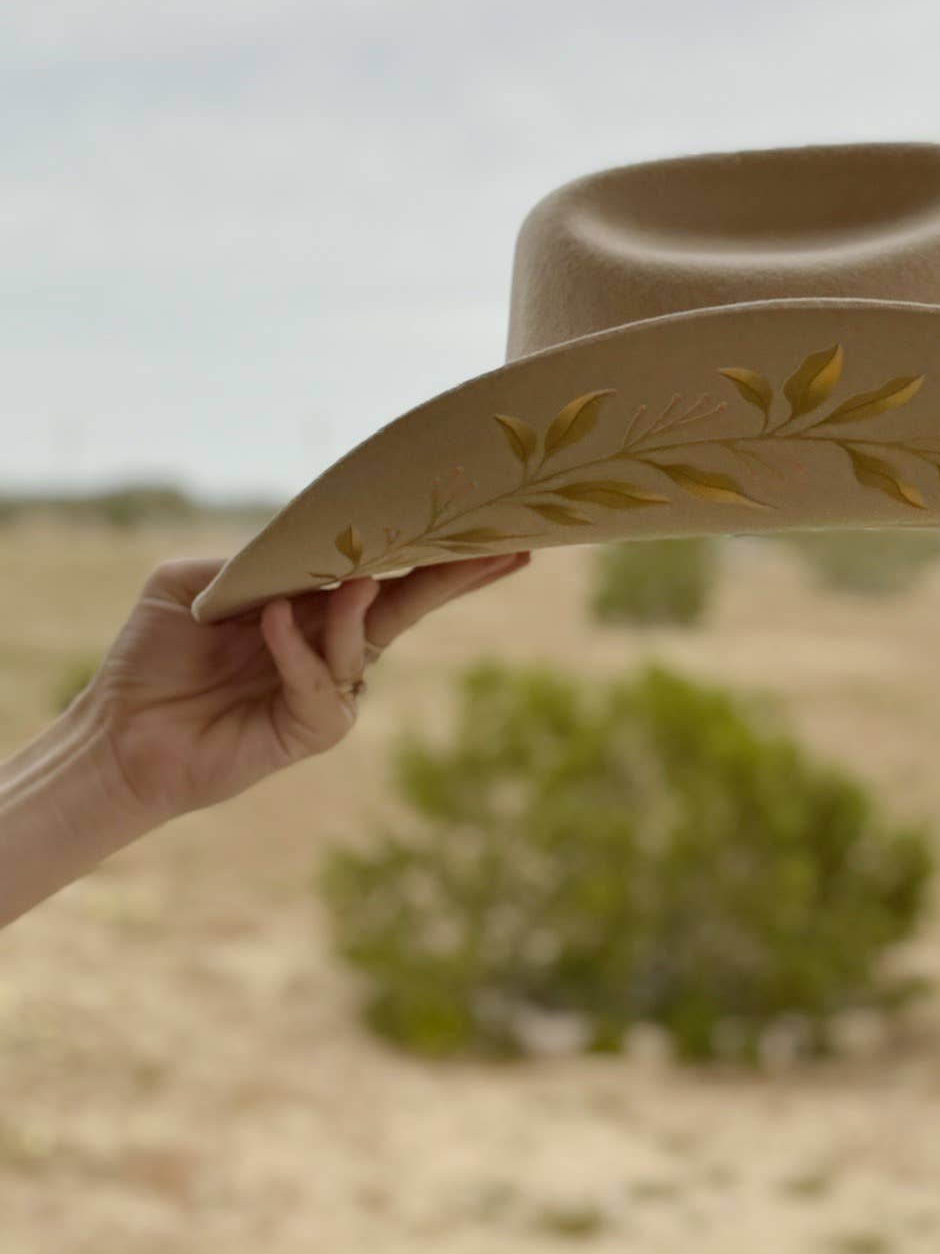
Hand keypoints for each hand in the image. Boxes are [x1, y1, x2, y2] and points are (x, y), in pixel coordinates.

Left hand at [83, 551, 531, 824]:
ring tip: (354, 580)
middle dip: (456, 578)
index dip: (429, 551)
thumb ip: (254, 560)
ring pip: (365, 645)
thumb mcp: (196, 583)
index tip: (481, 521)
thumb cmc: (155, 656)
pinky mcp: (307, 731)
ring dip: (357, 610)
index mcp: (311, 607)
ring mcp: (324, 692)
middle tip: (507, 551)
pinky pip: (321, 688)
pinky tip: (272, 624)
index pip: (383, 573)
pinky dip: (299, 653)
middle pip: (408, 606)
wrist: (118, 731)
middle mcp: (331, 648)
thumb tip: (311, 548)